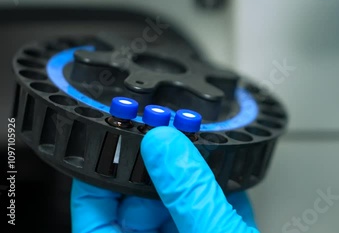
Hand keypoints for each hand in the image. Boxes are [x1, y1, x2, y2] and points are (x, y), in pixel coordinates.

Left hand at [71, 126, 258, 232]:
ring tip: (200, 148)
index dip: (98, 173)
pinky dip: (217, 187)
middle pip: (139, 201)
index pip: (94, 216)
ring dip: (191, 173)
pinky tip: (227, 168)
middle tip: (168, 139)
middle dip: (157, 169)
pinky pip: (207, 207)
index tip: (110, 140)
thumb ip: (188, 194)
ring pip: (176, 201)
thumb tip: (163, 145)